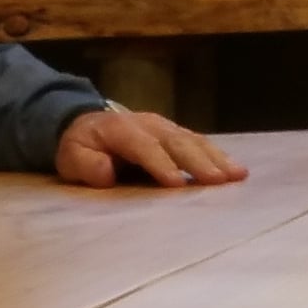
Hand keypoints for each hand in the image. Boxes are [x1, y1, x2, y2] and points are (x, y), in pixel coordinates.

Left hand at [54, 107, 247, 190]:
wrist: (88, 124)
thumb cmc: (80, 147)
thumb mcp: (70, 157)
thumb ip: (86, 164)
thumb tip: (107, 172)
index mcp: (121, 130)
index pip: (144, 147)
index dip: (160, 164)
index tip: (176, 184)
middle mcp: (149, 125)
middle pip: (176, 142)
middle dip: (198, 161)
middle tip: (219, 180)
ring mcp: (166, 127)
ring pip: (194, 141)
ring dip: (216, 158)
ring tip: (237, 175)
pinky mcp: (176, 134)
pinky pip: (200, 143)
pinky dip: (219, 156)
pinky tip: (236, 171)